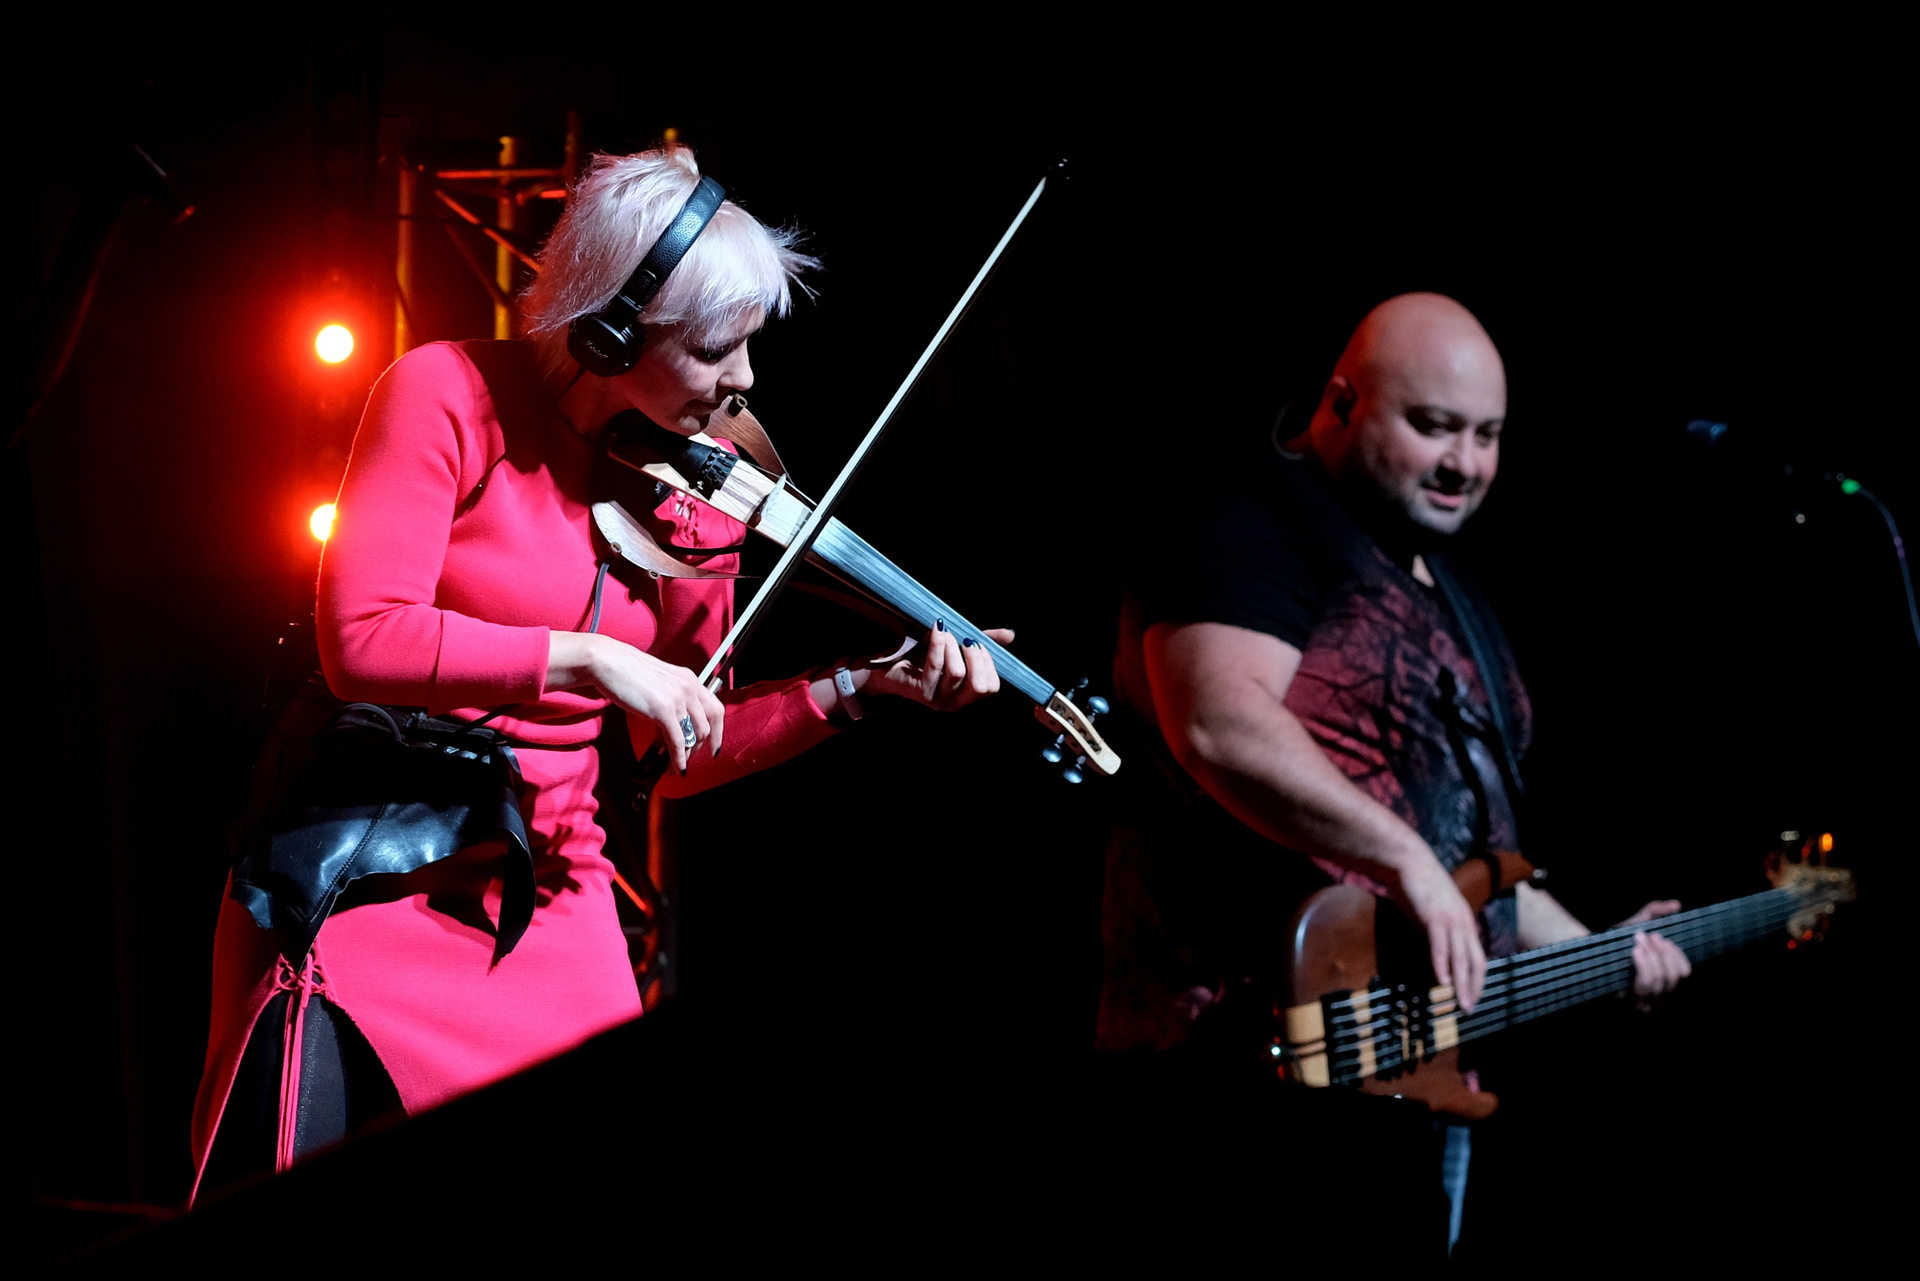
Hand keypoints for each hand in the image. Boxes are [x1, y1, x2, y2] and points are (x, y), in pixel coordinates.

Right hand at [551, 632, 724, 775]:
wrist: (608, 661)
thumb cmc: (627, 672)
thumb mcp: (658, 686)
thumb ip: (669, 706)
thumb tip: (668, 733)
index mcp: (690, 679)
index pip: (716, 709)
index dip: (718, 731)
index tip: (714, 746)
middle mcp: (689, 687)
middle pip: (708, 725)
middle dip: (699, 747)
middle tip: (689, 758)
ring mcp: (678, 698)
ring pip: (694, 736)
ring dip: (687, 755)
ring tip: (677, 766)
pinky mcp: (663, 710)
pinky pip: (678, 742)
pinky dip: (679, 759)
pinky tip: (676, 769)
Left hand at [862, 623, 1011, 711]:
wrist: (890, 663)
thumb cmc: (925, 656)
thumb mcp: (958, 646)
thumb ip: (984, 642)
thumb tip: (1010, 634)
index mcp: (967, 695)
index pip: (991, 688)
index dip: (989, 663)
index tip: (977, 642)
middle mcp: (955, 702)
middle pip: (980, 686)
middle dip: (976, 657)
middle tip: (966, 639)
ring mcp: (937, 700)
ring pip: (957, 673)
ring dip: (953, 646)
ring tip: (945, 632)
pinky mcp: (920, 692)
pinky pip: (935, 666)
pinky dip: (938, 644)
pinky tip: (937, 629)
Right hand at [1392, 854, 1486, 1012]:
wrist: (1408, 860)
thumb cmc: (1417, 886)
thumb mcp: (1432, 912)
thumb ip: (1437, 931)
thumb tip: (1435, 952)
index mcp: (1465, 921)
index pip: (1478, 956)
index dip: (1477, 979)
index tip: (1472, 996)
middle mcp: (1463, 922)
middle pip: (1475, 961)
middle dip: (1474, 987)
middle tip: (1469, 1008)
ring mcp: (1450, 919)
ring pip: (1460, 957)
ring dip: (1462, 983)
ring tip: (1461, 1002)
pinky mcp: (1434, 916)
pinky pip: (1440, 946)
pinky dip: (1441, 964)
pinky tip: (1442, 981)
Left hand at [1619, 900, 1691, 1002]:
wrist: (1588, 953)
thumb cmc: (1615, 941)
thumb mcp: (1635, 923)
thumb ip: (1654, 911)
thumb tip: (1675, 904)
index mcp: (1664, 977)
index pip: (1683, 971)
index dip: (1675, 953)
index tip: (1657, 937)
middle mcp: (1657, 993)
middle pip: (1672, 976)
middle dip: (1661, 953)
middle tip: (1645, 937)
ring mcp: (1644, 1002)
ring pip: (1660, 981)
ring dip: (1651, 957)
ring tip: (1636, 943)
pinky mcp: (1629, 1004)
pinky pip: (1644, 988)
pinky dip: (1643, 966)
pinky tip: (1634, 951)